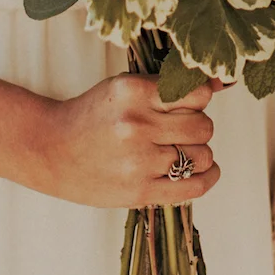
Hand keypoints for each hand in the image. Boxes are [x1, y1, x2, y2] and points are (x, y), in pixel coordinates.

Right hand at [37, 76, 220, 208]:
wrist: (50, 150)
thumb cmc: (93, 115)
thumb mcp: (125, 88)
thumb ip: (171, 86)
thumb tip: (224, 82)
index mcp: (133, 92)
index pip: (197, 94)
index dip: (198, 100)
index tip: (188, 104)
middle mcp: (136, 125)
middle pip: (203, 126)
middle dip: (198, 127)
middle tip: (180, 129)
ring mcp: (138, 161)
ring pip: (202, 155)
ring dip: (198, 153)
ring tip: (179, 150)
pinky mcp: (139, 192)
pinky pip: (195, 186)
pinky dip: (207, 177)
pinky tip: (203, 170)